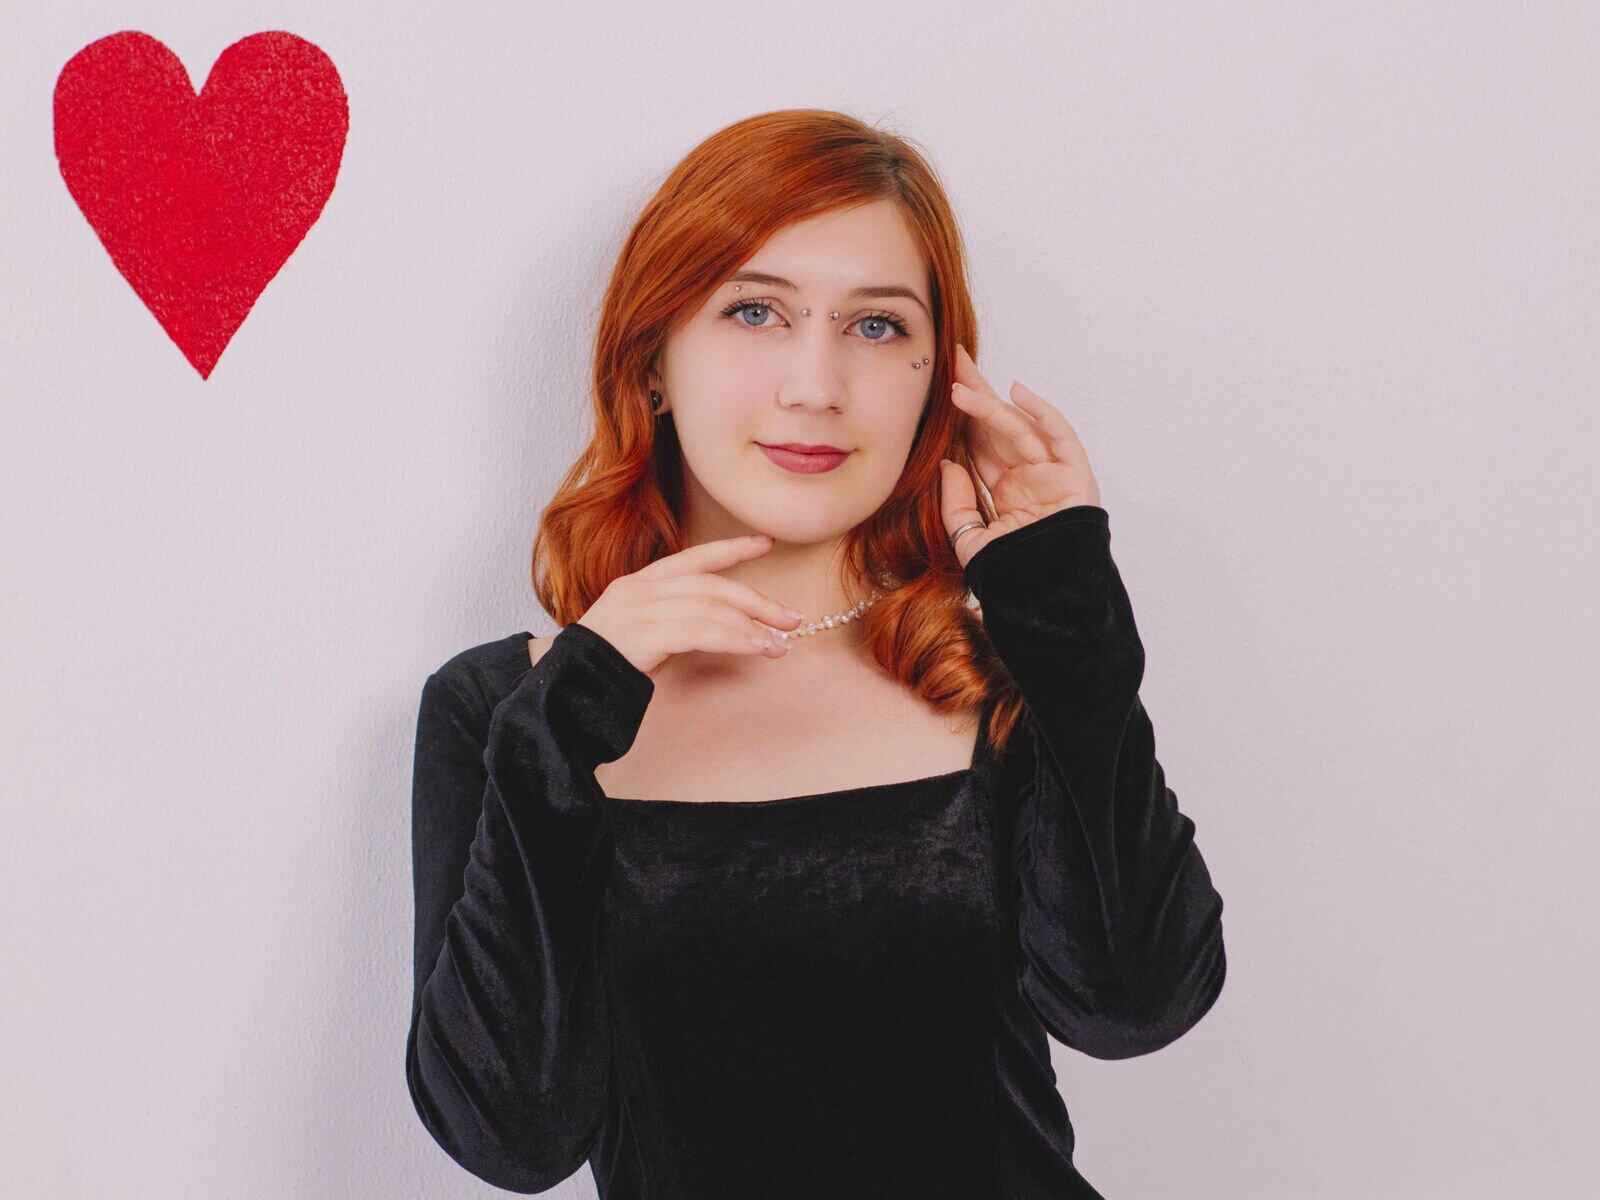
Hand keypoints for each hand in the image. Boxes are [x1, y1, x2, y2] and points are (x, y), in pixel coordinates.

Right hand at [576, 535, 801, 677]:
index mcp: (638, 584)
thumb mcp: (640, 636)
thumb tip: (722, 628)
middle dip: (756, 602)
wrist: (561, 691)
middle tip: (791, 619)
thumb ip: (672, 623)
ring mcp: (638, 610)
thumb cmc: (602, 669)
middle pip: (711, 585)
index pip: (693, 558)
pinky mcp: (642, 635)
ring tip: (780, 644)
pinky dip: (735, 638)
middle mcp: (638, 590)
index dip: (731, 550)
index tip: (765, 544)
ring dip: (752, 626)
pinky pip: (700, 631)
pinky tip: (756, 648)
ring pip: (710, 608)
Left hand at [938, 342, 1102, 568]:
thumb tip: (946, 463)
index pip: (979, 442)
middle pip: (997, 426)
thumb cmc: (1013, 577)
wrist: (1046, 599)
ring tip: (960, 384)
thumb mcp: (970, 540)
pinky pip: (1059, 436)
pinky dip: (1042, 412)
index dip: (960, 415)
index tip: (940, 385)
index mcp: (1005, 488)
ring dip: (989, 405)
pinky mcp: (1074, 475)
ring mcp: (1051, 473)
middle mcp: (1028, 475)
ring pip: (1018, 429)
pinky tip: (1016, 393)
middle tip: (952, 358)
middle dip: (975, 392)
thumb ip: (955, 505)